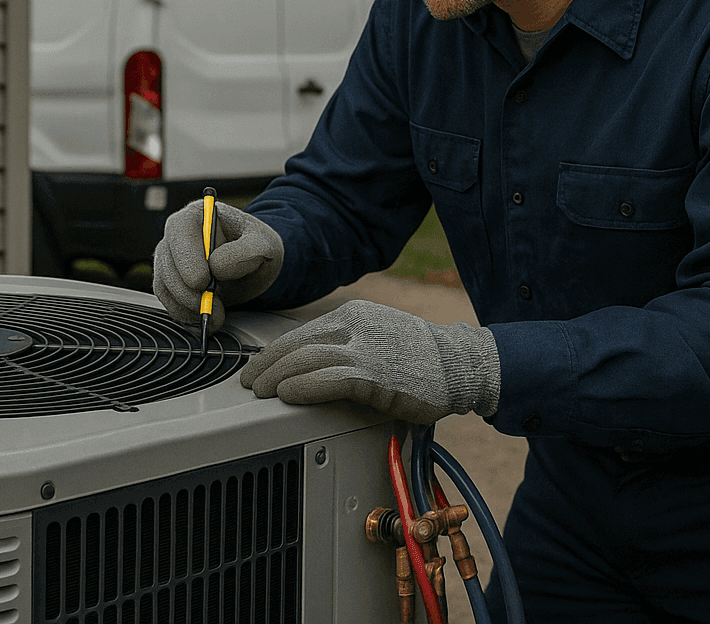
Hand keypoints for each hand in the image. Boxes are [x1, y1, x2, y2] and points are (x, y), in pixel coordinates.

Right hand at [153, 199, 283, 329]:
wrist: (256, 267)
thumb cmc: (258, 248)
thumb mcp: (264, 245)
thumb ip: (246, 252)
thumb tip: (216, 266)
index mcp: (198, 214)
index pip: (180, 231)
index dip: (187, 258)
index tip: (203, 282)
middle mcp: (177, 234)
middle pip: (168, 262)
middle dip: (189, 290)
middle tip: (214, 305)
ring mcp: (170, 258)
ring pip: (165, 285)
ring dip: (189, 306)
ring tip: (217, 313)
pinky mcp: (170, 282)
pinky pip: (168, 301)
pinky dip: (186, 314)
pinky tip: (208, 316)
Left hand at [239, 299, 499, 423]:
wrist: (460, 364)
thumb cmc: (421, 358)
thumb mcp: (377, 336)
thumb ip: (345, 344)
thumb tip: (310, 363)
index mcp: (353, 314)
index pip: (301, 332)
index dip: (273, 352)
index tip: (258, 367)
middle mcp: (355, 325)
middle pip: (296, 344)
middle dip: (266, 364)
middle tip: (249, 381)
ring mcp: (364, 348)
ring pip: (305, 360)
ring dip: (276, 377)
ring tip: (260, 392)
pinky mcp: (373, 373)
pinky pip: (327, 378)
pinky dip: (301, 387)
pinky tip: (286, 395)